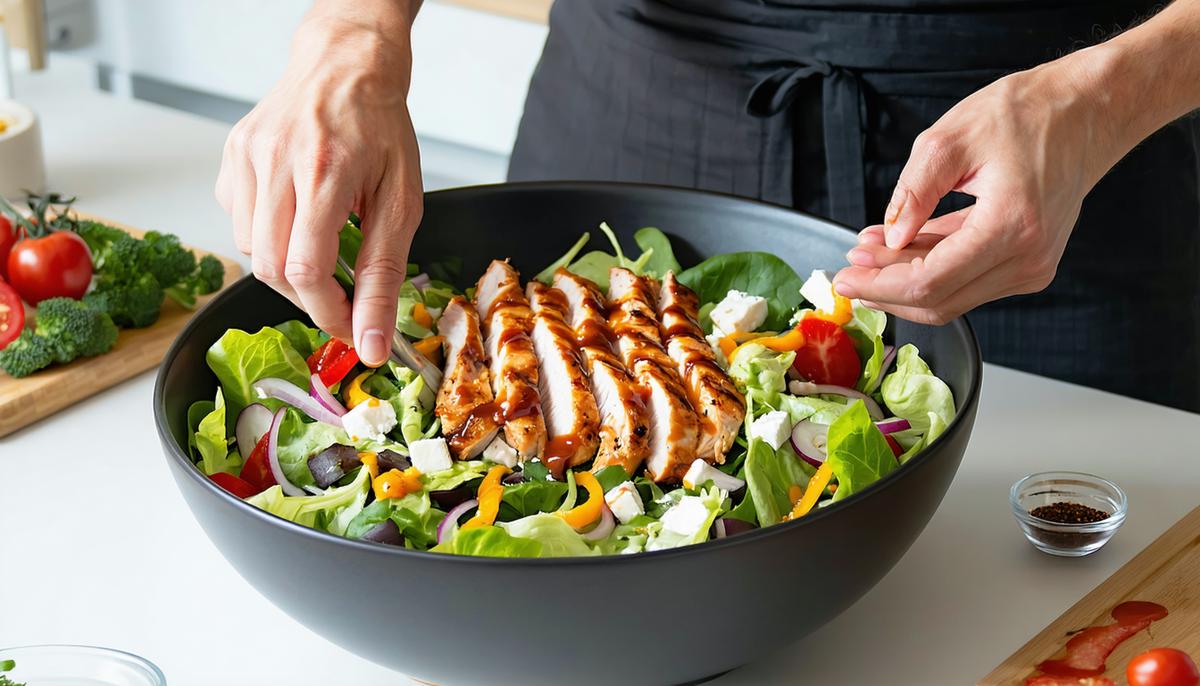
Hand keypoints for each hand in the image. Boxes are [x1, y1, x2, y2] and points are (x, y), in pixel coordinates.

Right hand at [215, 3, 421, 365]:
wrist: (346, 66)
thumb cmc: (380, 128)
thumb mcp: (403, 200)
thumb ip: (385, 273)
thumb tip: (375, 340)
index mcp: (326, 169)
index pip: (307, 268)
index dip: (328, 313)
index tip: (354, 330)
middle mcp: (276, 161)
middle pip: (272, 268)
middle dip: (310, 297)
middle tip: (342, 296)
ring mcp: (246, 157)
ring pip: (251, 252)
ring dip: (289, 268)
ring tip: (324, 246)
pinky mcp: (231, 157)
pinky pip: (239, 223)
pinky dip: (270, 237)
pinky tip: (297, 216)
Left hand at [833, 48, 1123, 324]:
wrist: (1086, 111)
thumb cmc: (1029, 114)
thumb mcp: (951, 139)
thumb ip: (912, 194)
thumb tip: (886, 239)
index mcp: (1012, 226)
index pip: (930, 281)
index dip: (879, 286)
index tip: (844, 277)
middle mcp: (1029, 258)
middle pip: (939, 300)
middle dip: (885, 289)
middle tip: (848, 269)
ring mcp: (1033, 266)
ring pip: (951, 296)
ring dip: (904, 280)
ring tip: (866, 253)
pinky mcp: (1028, 264)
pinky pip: (968, 279)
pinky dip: (930, 268)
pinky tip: (897, 249)